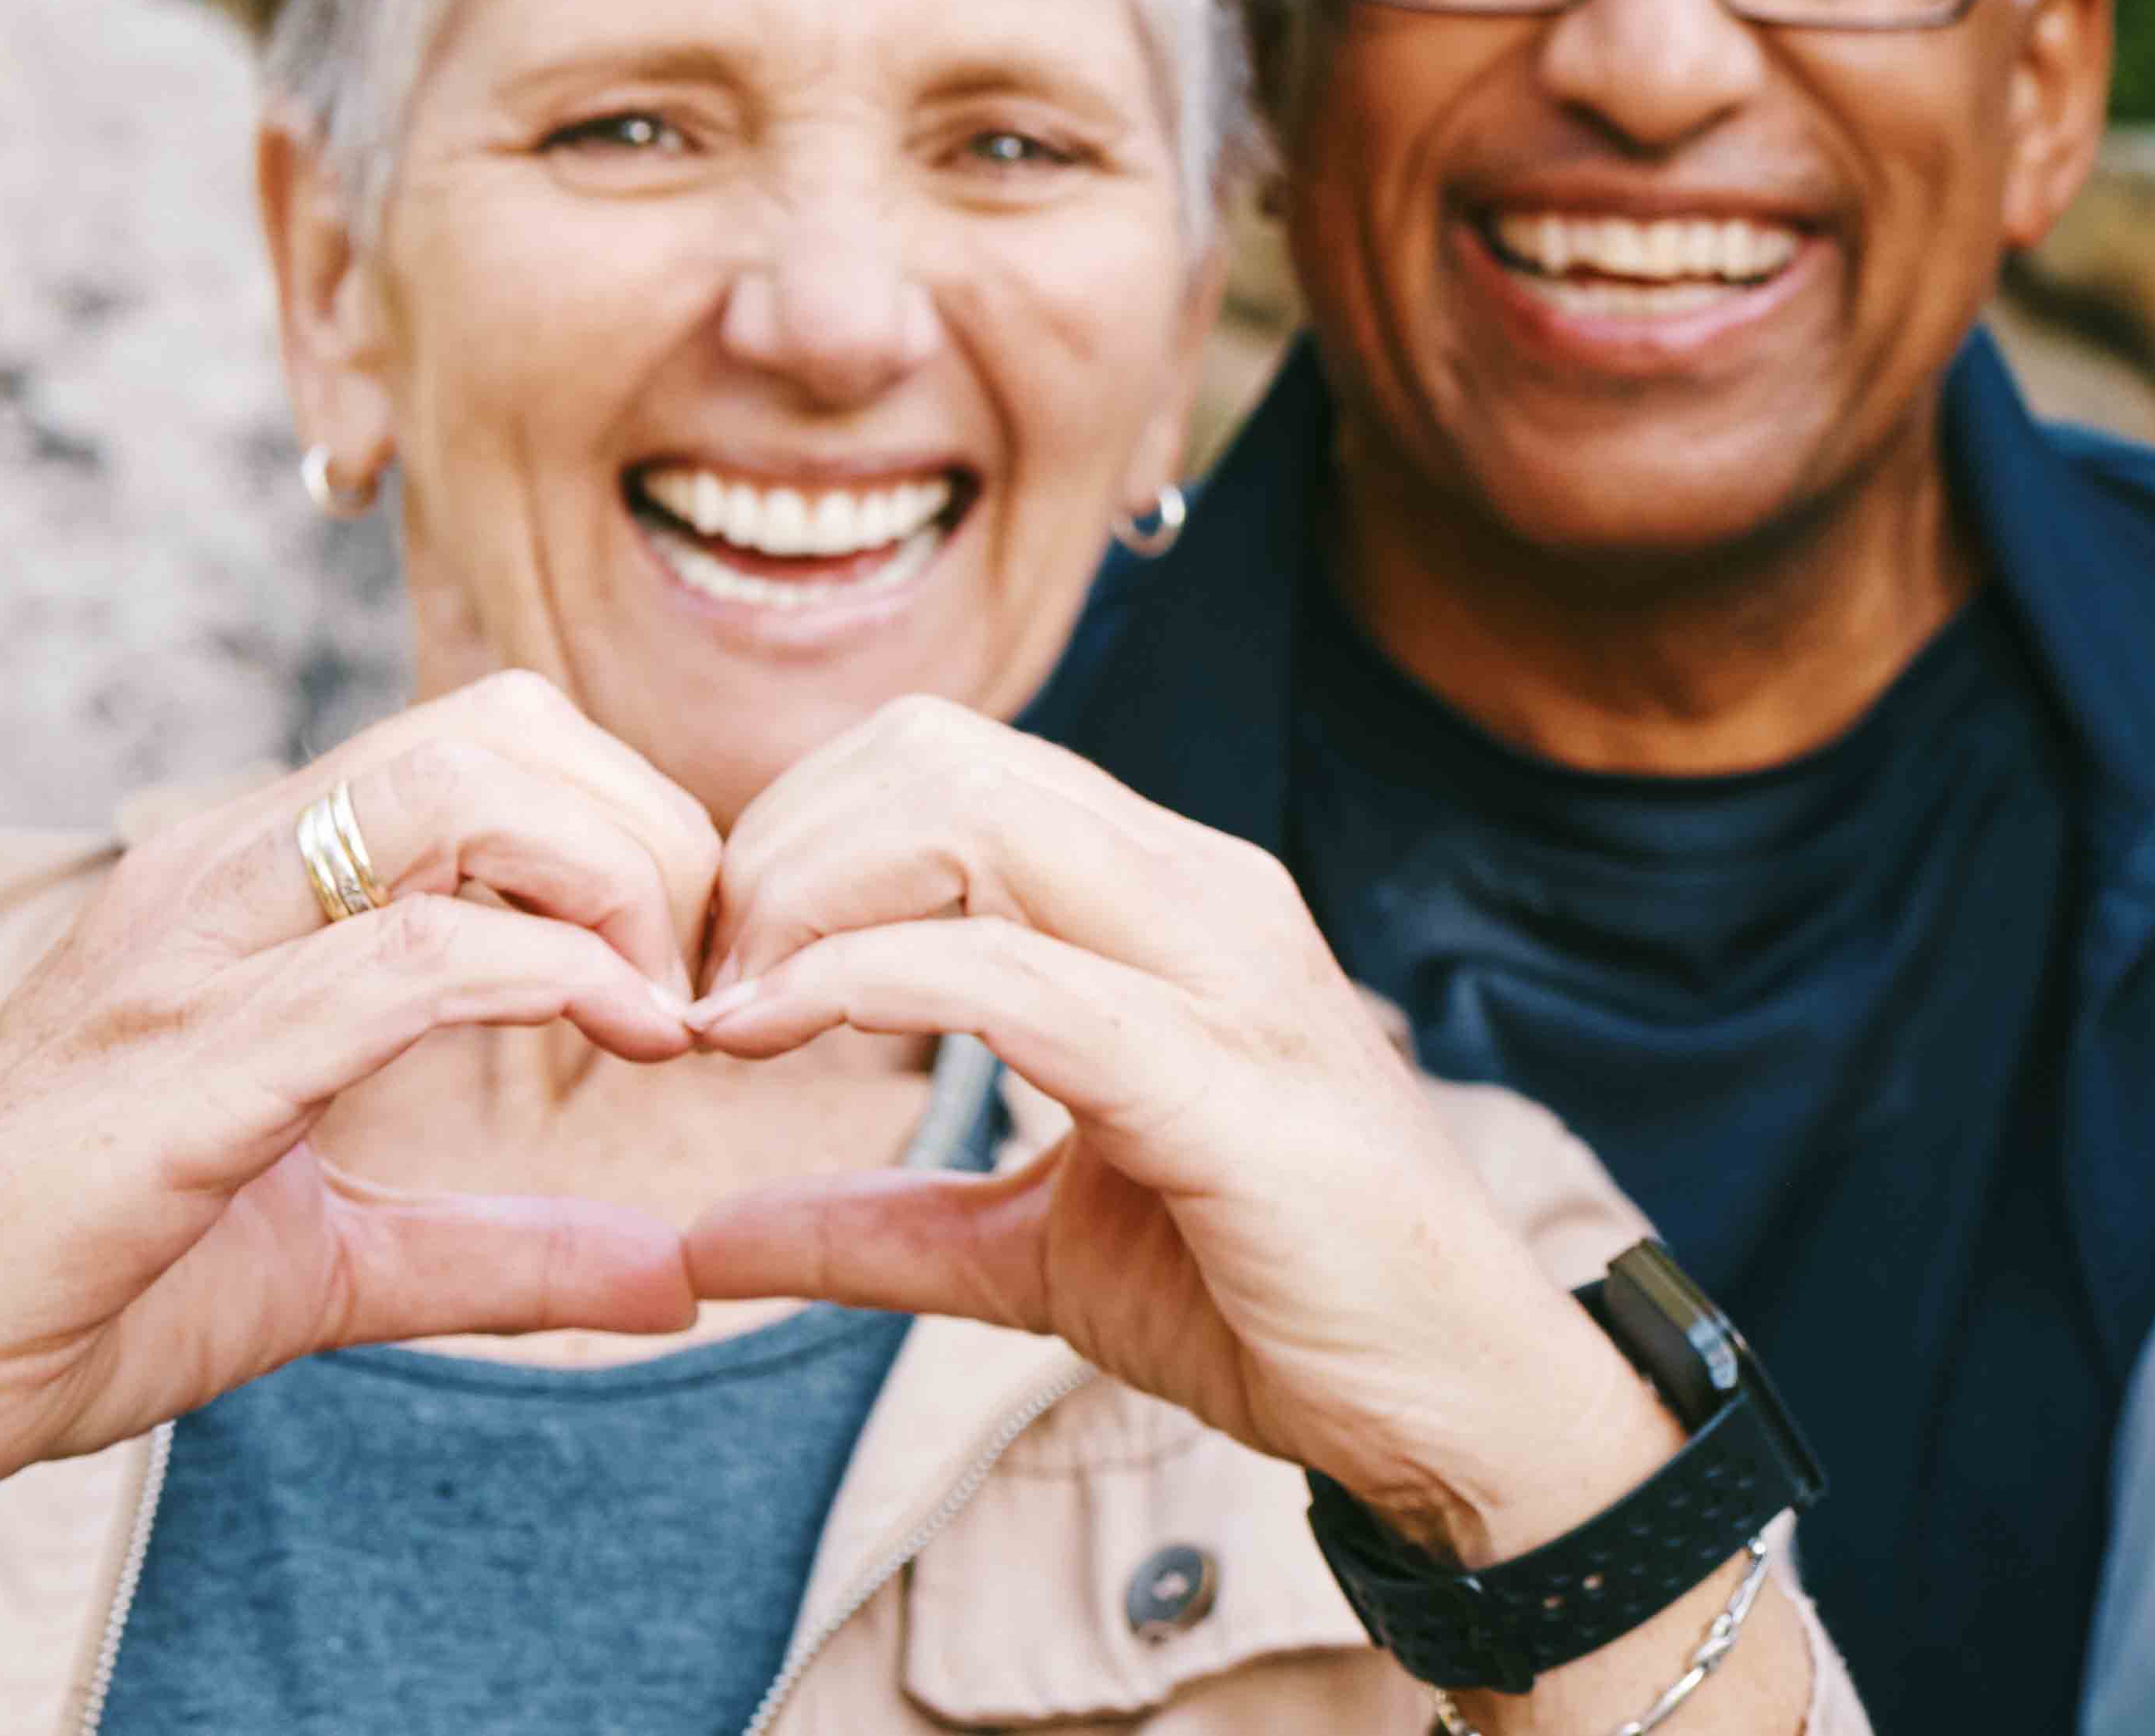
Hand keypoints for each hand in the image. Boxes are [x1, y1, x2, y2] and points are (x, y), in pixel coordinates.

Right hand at [0, 671, 717, 1551]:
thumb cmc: (62, 1298)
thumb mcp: (330, 1267)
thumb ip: (502, 1254)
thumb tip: (680, 1272)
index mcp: (246, 891)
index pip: (488, 745)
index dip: (633, 831)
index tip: (685, 975)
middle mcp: (214, 880)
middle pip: (500, 727)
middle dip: (652, 834)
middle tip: (694, 985)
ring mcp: (185, 954)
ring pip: (458, 792)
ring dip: (615, 884)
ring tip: (660, 1016)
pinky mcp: (176, 1067)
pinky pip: (404, 958)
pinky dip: (553, 981)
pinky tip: (618, 1044)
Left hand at [674, 700, 1684, 1560]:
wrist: (1455, 1399)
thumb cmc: (1272, 1299)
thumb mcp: (1031, 1254)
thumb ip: (876, 1226)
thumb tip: (699, 1240)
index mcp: (1166, 901)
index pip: (945, 764)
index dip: (795, 839)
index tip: (713, 978)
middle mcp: (1203, 893)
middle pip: (937, 754)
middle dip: (778, 851)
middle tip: (701, 994)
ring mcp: (1224, 971)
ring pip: (969, 817)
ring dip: (803, 899)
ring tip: (725, 1020)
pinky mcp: (1221, 1078)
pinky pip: (1010, 970)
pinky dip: (859, 981)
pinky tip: (768, 1040)